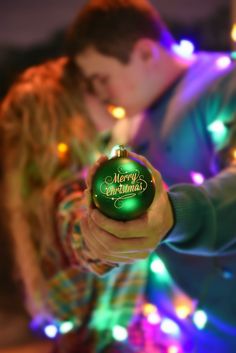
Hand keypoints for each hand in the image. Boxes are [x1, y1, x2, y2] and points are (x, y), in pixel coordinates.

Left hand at [80, 151, 173, 268]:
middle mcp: (147, 245)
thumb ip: (143, 166)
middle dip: (94, 231)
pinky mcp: (131, 258)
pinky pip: (108, 257)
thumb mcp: (155, 180)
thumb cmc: (157, 197)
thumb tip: (125, 151)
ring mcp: (138, 254)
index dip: (105, 223)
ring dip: (91, 238)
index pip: (124, 231)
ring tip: (84, 219)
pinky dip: (94, 245)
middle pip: (112, 245)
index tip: (93, 211)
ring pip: (108, 253)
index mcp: (152, 227)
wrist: (167, 219)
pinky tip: (88, 231)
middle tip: (86, 214)